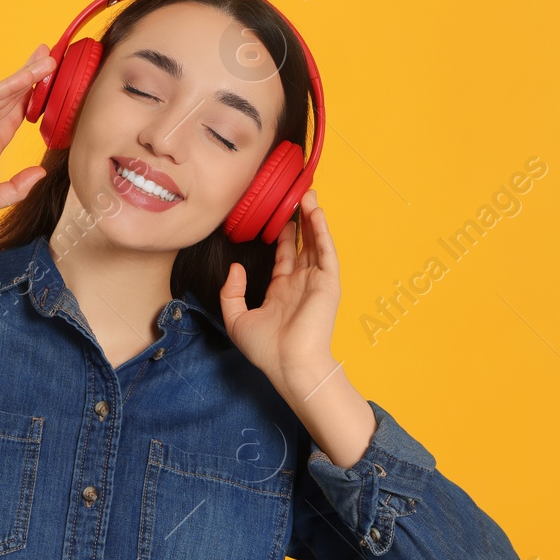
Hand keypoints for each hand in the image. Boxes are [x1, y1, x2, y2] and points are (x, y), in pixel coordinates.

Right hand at [0, 44, 53, 215]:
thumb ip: (17, 188)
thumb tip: (39, 174)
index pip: (18, 116)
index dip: (36, 102)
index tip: (51, 90)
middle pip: (17, 96)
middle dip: (35, 77)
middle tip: (53, 59)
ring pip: (10, 89)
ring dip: (31, 72)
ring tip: (50, 56)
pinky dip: (17, 80)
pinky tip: (34, 70)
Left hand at [219, 189, 341, 388]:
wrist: (289, 365)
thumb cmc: (266, 349)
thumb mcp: (237, 319)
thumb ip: (231, 292)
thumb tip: (235, 268)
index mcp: (283, 291)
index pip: (285, 255)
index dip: (283, 234)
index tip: (279, 214)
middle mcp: (301, 283)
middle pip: (304, 244)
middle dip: (301, 220)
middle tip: (297, 195)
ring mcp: (316, 281)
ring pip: (316, 243)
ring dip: (313, 218)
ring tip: (307, 194)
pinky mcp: (328, 282)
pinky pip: (326, 251)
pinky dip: (322, 231)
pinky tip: (316, 212)